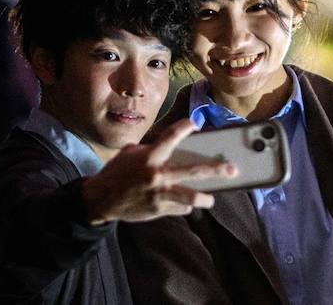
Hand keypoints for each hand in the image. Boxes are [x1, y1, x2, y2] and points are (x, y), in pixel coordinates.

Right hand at [80, 119, 236, 224]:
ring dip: (204, 197)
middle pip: (193, 171)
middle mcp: (157, 175)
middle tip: (232, 169)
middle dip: (216, 170)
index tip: (195, 123)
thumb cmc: (116, 173)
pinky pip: (178, 208)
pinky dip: (184, 205)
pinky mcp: (158, 210)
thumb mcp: (129, 154)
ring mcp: (159, 194)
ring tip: (212, 198)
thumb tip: (169, 148)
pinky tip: (186, 204)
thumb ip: (150, 149)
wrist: (100, 200)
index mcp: (149, 157)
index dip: (184, 128)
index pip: (170, 137)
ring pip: (190, 197)